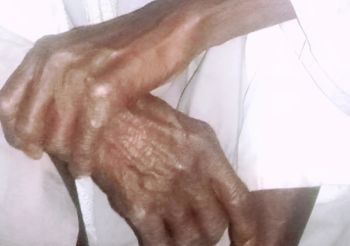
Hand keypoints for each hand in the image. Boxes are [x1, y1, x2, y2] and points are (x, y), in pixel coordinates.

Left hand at [0, 0, 295, 174]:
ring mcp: (79, 74)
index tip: (27, 147)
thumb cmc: (126, 43)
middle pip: (27, 121)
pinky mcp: (106, 88)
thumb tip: (37, 117)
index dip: (13, 130)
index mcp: (44, 50)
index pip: (7, 101)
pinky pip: (84, 134)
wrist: (168, 27)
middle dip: (36, 146)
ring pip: (54, 131)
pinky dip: (83, 156)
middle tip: (51, 160)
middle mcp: (54, 60)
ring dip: (62, 155)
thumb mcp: (79, 52)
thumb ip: (55, 77)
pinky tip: (87, 168)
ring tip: (74, 168)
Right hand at [90, 96, 257, 245]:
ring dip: (187, 243)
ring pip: (190, 240)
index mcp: (208, 156)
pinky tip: (158, 240)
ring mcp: (167, 197)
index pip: (240, 203)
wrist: (103, 119)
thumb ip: (209, 160)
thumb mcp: (190, 130)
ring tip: (181, 237)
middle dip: (210, 233)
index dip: (246, 229)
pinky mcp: (141, 211)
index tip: (245, 240)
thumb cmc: (145, 116)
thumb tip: (217, 187)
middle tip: (200, 230)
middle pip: (214, 226)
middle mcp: (192, 179)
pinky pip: (160, 244)